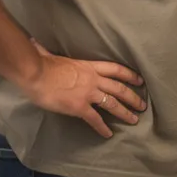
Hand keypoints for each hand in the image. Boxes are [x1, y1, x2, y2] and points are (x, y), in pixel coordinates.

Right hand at [19, 39, 145, 137]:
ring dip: (124, 112)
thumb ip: (47, 51)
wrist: (35, 73)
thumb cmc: (40, 63)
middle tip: (142, 105)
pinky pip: (95, 119)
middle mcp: (93, 79)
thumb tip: (34, 43)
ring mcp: (88, 93)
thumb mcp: (50, 55)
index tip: (139, 80)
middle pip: (119, 88)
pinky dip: (102, 127)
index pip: (115, 69)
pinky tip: (108, 134)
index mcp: (88, 66)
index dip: (129, 74)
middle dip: (133, 97)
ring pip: (112, 104)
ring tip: (133, 120)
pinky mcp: (79, 107)